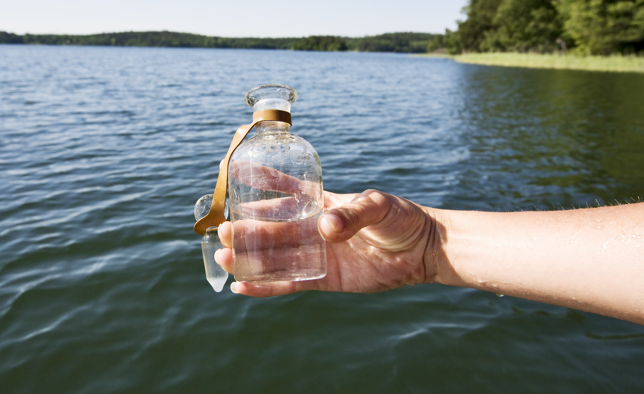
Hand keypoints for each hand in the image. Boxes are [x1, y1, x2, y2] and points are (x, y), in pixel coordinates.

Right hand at [215, 189, 439, 296]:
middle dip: (246, 229)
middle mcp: (312, 228)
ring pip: (274, 257)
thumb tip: (325, 228)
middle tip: (222, 230)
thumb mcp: (378, 206)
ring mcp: (315, 254)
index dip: (261, 182)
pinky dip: (265, 286)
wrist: (421, 250)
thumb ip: (353, 214)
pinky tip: (241, 286)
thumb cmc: (401, 219)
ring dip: (248, 257)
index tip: (234, 174)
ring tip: (224, 256)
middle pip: (271, 228)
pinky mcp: (322, 279)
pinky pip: (288, 283)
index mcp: (321, 203)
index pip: (285, 190)